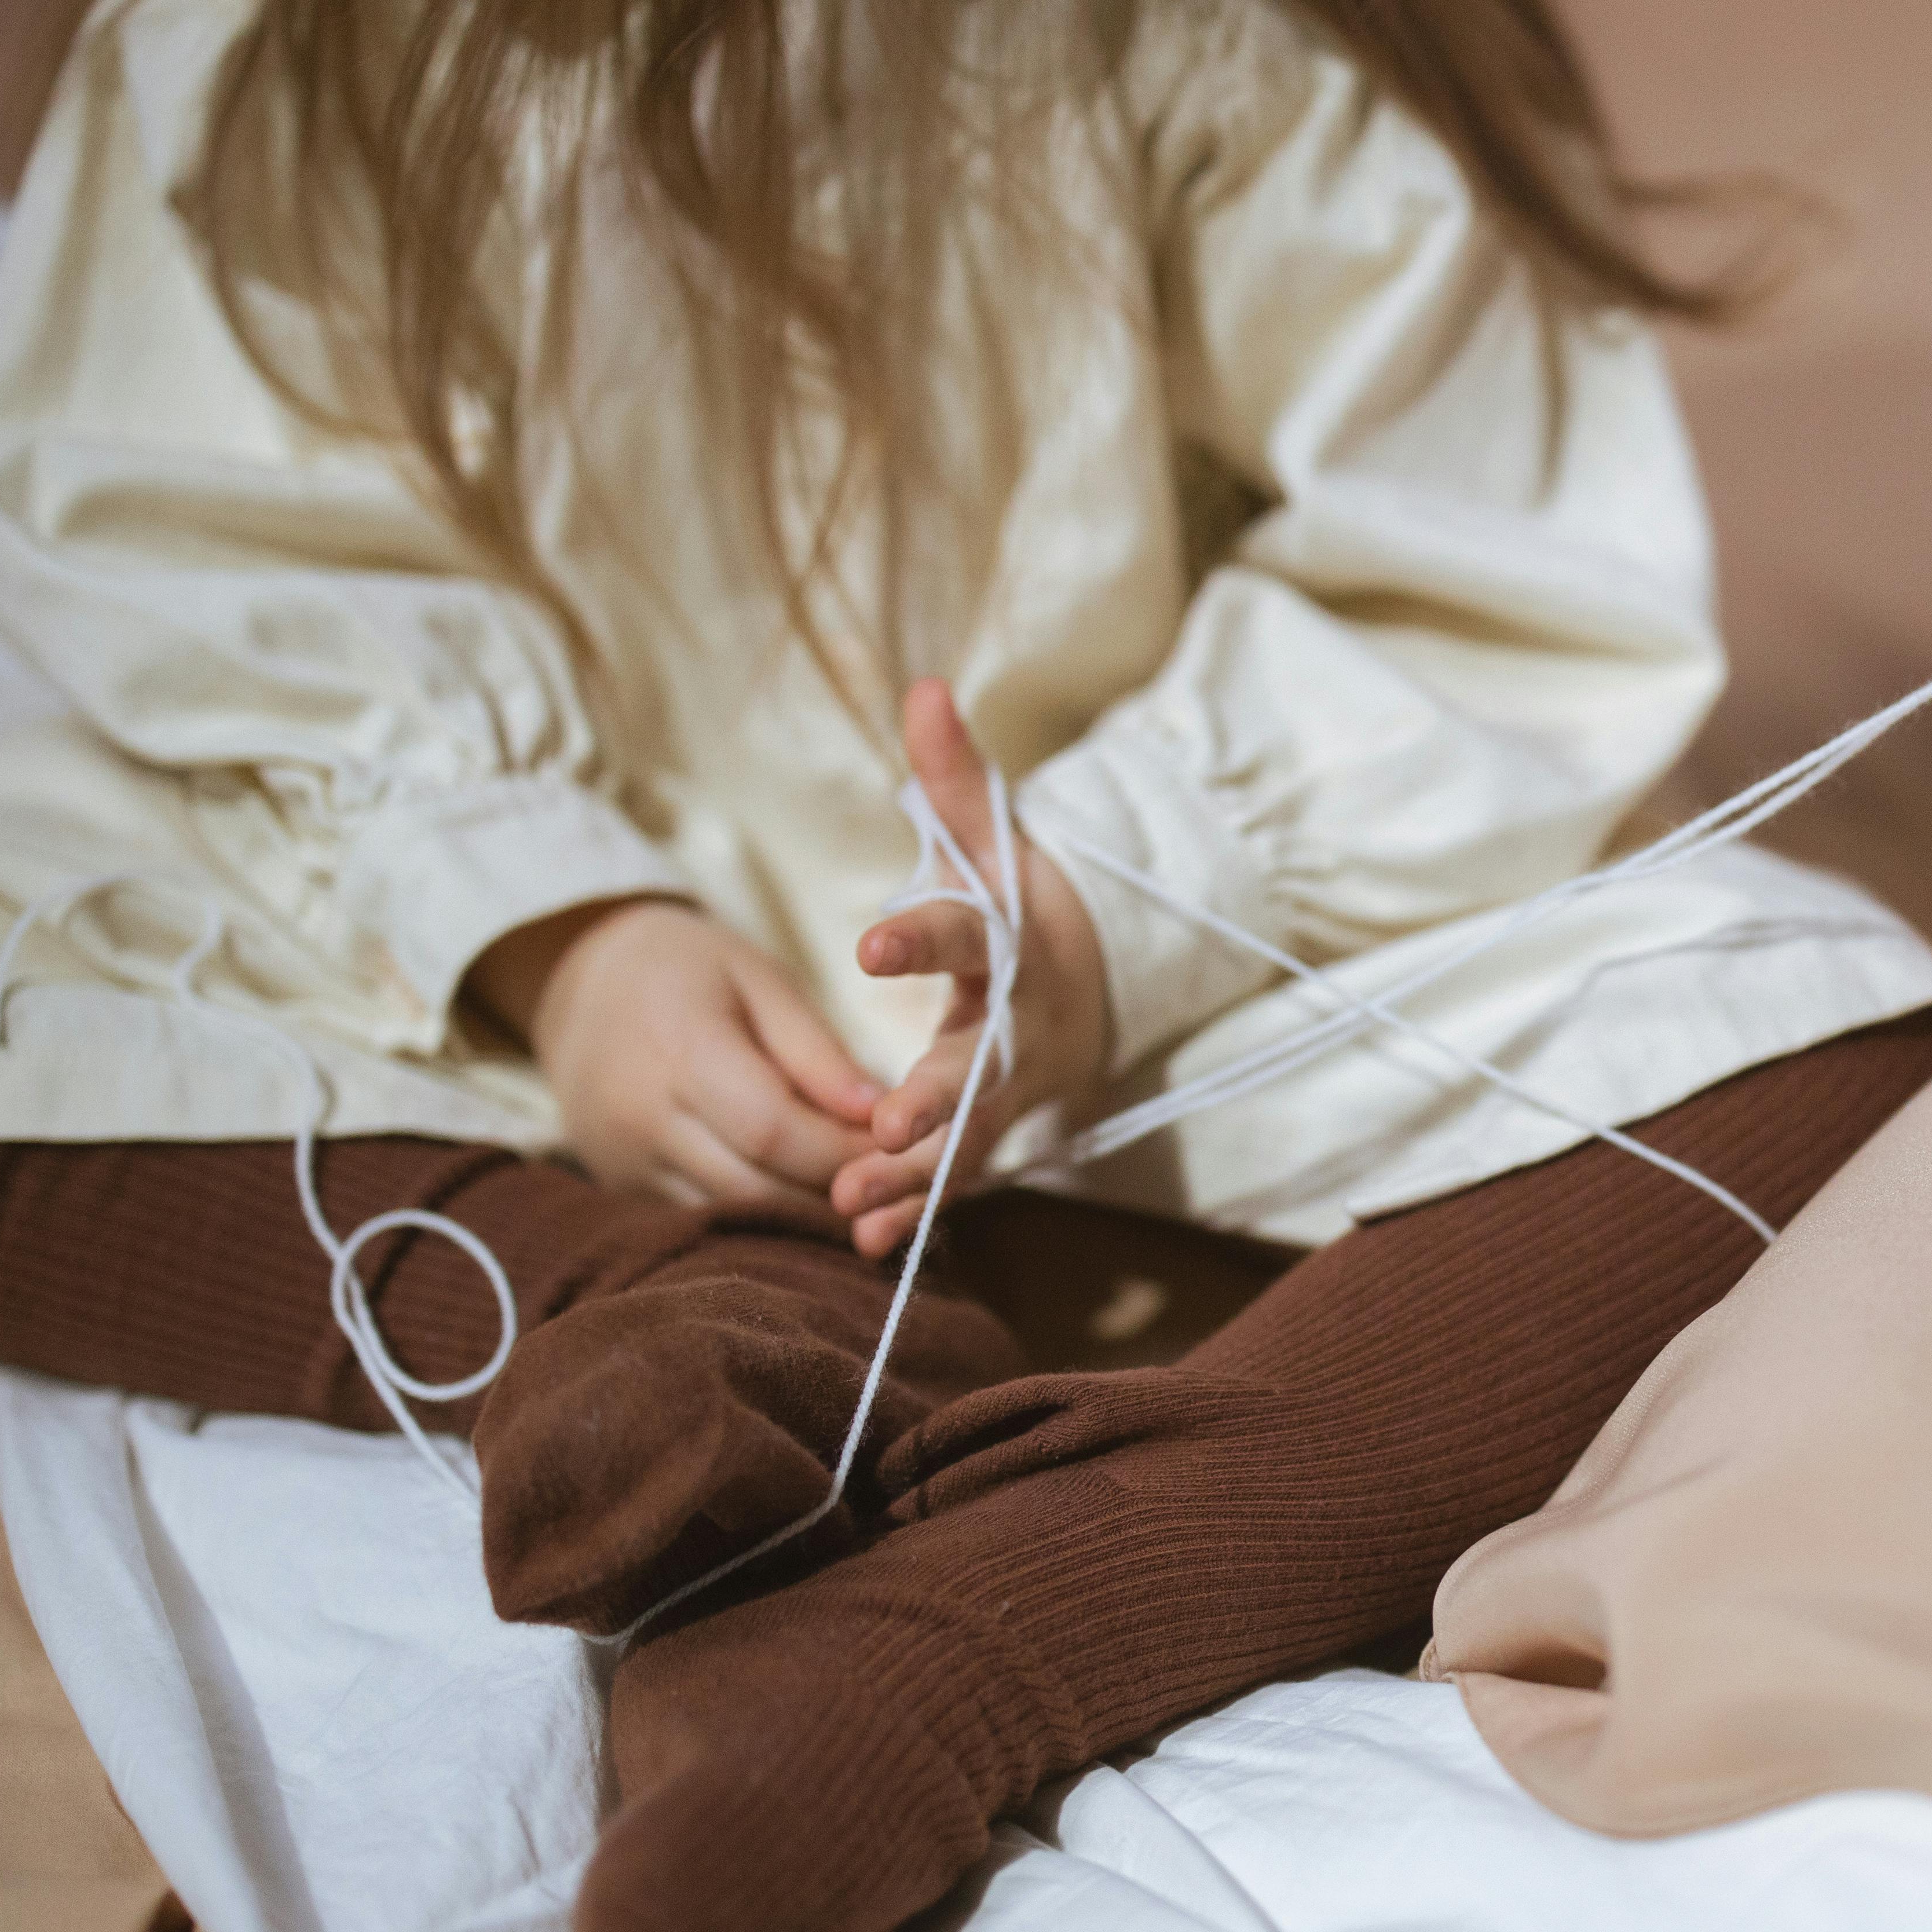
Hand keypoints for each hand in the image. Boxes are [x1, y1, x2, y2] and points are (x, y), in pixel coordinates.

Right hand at [474, 898, 881, 1211]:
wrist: (581, 984)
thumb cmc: (687, 967)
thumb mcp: (760, 978)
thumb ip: (818, 1051)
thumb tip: (879, 1116)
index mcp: (679, 1050)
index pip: (774, 1131)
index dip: (845, 1151)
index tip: (899, 1146)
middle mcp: (641, 1119)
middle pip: (755, 1188)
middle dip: (833, 1191)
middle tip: (891, 1176)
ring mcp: (625, 1163)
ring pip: (732, 1215)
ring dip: (801, 1212)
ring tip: (855, 1185)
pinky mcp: (622, 1188)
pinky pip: (703, 1217)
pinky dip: (758, 1213)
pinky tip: (798, 1190)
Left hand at [824, 681, 1110, 1258]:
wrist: (1084, 983)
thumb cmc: (1020, 902)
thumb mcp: (993, 836)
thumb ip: (955, 775)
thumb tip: (923, 686)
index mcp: (1010, 944)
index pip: (965, 932)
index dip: (921, 935)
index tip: (868, 942)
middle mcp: (1016, 1025)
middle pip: (978, 1064)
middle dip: (934, 1099)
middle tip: (883, 1125)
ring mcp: (1007, 1087)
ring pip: (965, 1139)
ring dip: (911, 1177)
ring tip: (847, 1202)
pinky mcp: (990, 1131)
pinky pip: (954, 1178)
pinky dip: (913, 1214)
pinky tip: (860, 1244)